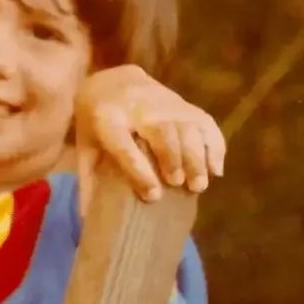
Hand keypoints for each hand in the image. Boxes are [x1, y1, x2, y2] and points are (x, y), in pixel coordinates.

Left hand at [75, 65, 225, 206]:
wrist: (113, 82)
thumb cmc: (98, 125)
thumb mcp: (87, 147)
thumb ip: (90, 180)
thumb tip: (89, 222)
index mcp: (108, 119)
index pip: (123, 143)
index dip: (139, 170)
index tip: (153, 195)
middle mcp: (139, 107)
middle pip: (161, 131)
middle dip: (173, 158)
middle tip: (179, 184)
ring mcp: (166, 103)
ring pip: (187, 127)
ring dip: (196, 156)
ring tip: (199, 185)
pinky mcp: (185, 105)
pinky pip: (205, 122)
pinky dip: (214, 145)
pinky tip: (216, 169)